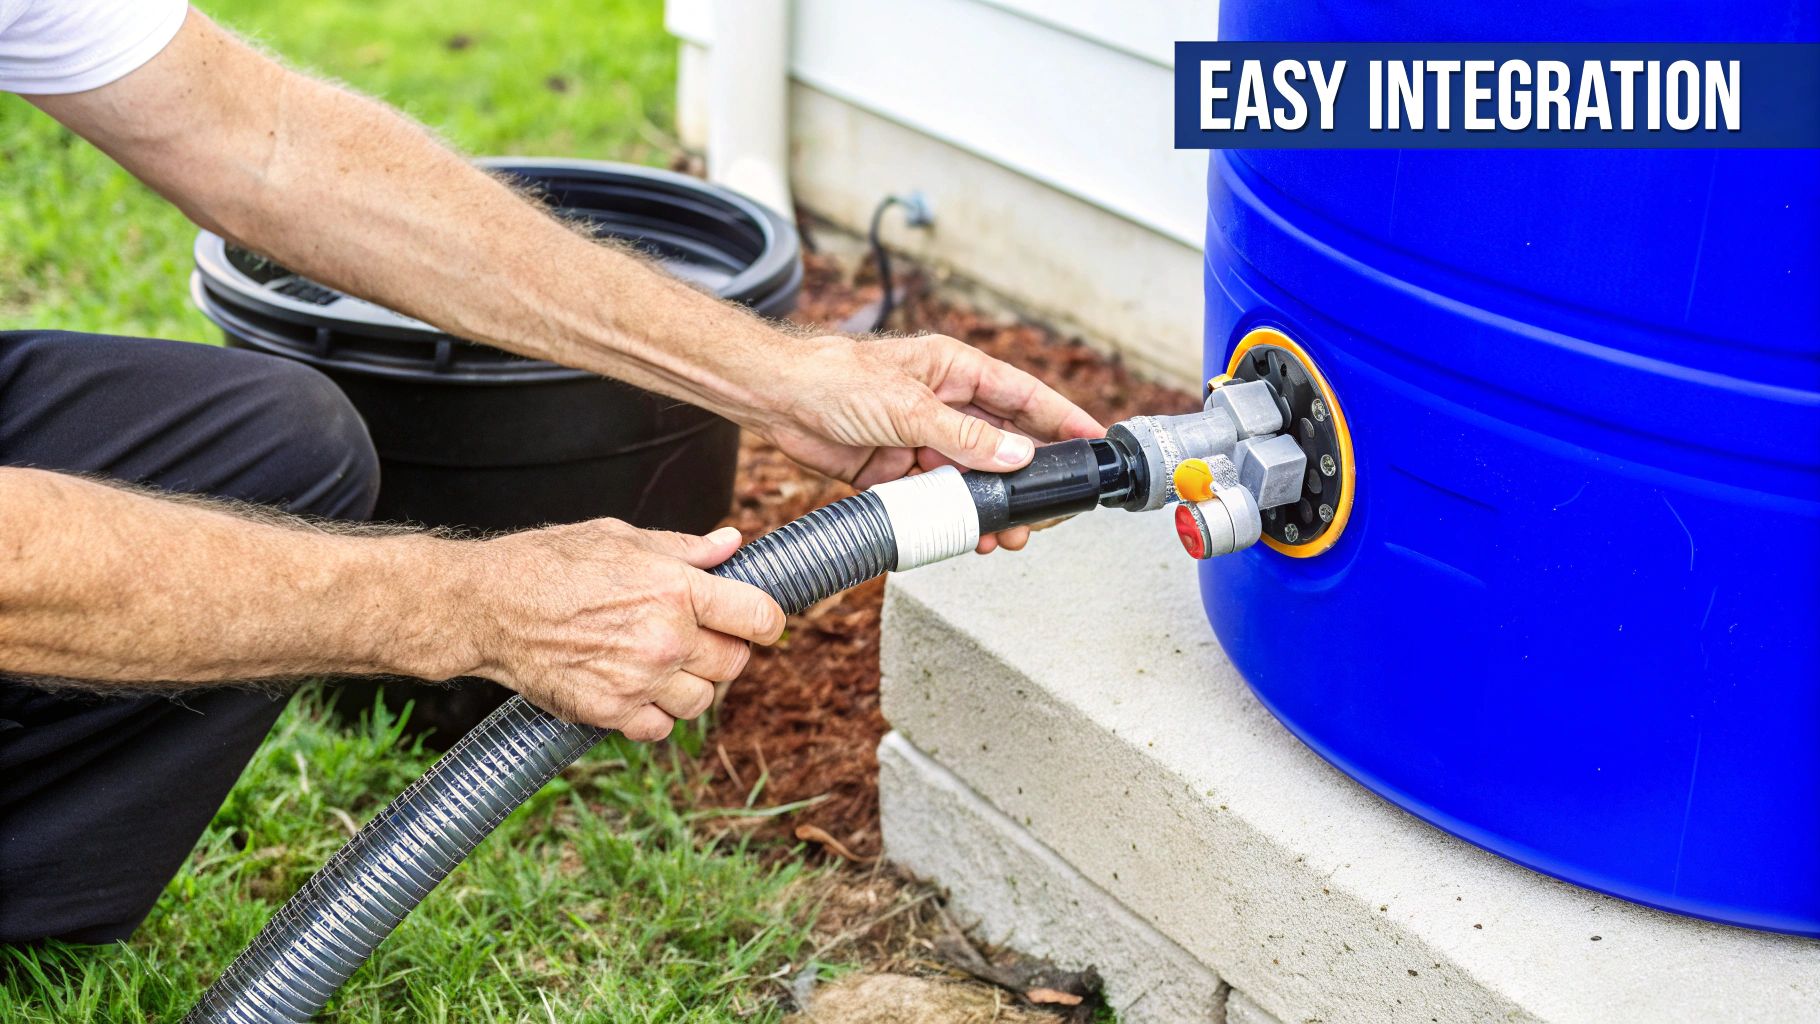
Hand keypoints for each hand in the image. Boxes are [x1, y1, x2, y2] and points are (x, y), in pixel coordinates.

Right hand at [453, 521, 782, 739]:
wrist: (487, 607)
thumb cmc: (550, 562)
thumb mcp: (622, 537)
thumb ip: (686, 549)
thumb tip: (732, 545)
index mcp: (677, 588)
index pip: (759, 617)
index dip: (766, 621)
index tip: (758, 623)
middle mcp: (666, 638)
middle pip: (735, 663)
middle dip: (725, 651)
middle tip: (699, 639)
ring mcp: (640, 680)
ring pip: (702, 701)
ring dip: (691, 686)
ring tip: (663, 664)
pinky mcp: (610, 712)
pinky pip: (661, 729)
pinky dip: (655, 715)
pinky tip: (636, 688)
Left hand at [763, 335, 1105, 551]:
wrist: (775, 400)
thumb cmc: (835, 378)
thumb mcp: (908, 407)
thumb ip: (965, 436)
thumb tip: (1017, 457)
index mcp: (955, 371)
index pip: (1023, 396)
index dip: (1060, 419)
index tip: (1093, 441)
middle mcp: (945, 404)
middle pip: (1003, 445)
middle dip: (1028, 480)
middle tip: (1049, 511)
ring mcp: (923, 438)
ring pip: (972, 478)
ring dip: (991, 506)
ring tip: (1008, 535)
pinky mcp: (898, 470)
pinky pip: (937, 498)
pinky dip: (953, 517)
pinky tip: (967, 534)